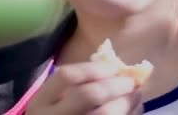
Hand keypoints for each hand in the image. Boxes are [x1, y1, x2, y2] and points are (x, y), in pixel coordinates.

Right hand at [26, 61, 142, 114]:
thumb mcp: (54, 103)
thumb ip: (75, 86)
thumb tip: (115, 70)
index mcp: (41, 104)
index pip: (67, 76)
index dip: (94, 69)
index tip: (113, 67)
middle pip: (88, 95)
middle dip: (115, 85)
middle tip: (130, 82)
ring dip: (127, 103)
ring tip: (136, 96)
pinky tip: (134, 111)